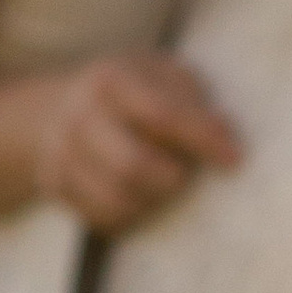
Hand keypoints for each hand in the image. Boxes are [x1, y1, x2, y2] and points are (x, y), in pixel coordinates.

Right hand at [34, 53, 242, 233]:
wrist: (57, 109)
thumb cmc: (130, 91)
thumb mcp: (161, 74)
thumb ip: (192, 99)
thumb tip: (225, 135)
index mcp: (111, 79)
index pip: (162, 114)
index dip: (202, 139)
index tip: (235, 159)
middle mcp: (80, 115)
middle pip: (133, 164)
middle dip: (173, 177)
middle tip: (188, 174)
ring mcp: (62, 153)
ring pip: (117, 199)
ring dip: (154, 200)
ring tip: (166, 184)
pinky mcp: (56, 186)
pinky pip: (102, 218)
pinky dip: (132, 215)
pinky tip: (143, 197)